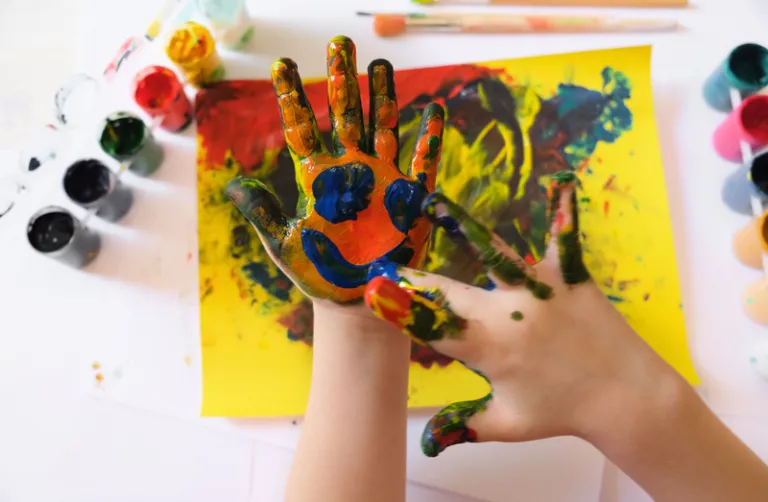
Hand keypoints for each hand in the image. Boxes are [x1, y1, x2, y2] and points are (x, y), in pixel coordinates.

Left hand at [226, 36, 444, 304]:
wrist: (357, 302)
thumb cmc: (320, 275)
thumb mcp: (284, 245)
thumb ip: (263, 214)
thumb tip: (232, 186)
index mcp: (317, 179)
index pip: (303, 128)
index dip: (293, 96)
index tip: (283, 64)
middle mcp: (351, 171)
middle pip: (346, 114)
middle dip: (343, 79)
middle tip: (339, 42)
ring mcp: (383, 181)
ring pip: (384, 127)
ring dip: (383, 97)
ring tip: (379, 63)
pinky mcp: (411, 199)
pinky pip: (423, 163)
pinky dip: (428, 139)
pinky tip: (431, 110)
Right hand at [364, 172, 684, 456]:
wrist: (628, 401)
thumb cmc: (563, 413)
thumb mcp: (507, 424)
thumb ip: (462, 427)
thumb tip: (426, 445)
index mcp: (490, 351)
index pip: (433, 328)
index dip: (398, 309)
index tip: (370, 290)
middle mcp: (510, 317)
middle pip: (449, 292)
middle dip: (414, 278)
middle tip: (388, 260)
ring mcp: (541, 293)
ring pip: (494, 255)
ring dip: (462, 228)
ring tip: (433, 203)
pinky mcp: (572, 277)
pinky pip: (564, 240)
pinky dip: (561, 213)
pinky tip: (559, 180)